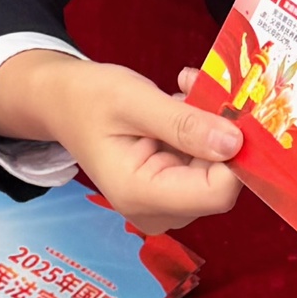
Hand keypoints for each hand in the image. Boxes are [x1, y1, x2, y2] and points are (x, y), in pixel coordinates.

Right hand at [0, 50, 242, 232]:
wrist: (61, 103)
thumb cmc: (88, 99)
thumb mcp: (134, 101)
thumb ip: (184, 124)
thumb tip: (235, 143)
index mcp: (140, 194)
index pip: (216, 193)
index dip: (234, 155)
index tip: (230, 110)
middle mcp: (155, 210)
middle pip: (218, 183)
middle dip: (219, 133)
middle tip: (199, 87)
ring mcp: (163, 203)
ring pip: (214, 170)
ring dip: (208, 126)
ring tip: (183, 90)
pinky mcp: (169, 190)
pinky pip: (202, 164)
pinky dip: (199, 131)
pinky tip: (179, 103)